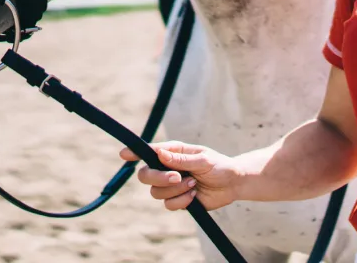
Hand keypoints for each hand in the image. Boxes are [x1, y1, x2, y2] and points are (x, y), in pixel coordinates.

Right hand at [118, 141, 243, 211]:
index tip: (124, 154)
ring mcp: (171, 185)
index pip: (149, 152)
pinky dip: (182, 201)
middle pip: (145, 175)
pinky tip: (194, 195)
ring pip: (156, 192)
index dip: (135, 153)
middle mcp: (167, 168)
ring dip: (176, 190)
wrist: (232, 184)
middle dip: (158, 178)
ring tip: (194, 184)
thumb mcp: (203, 159)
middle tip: (177, 177)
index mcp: (173, 153)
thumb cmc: (219, 166)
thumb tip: (159, 153)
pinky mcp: (177, 200)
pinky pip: (168, 205)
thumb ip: (182, 159)